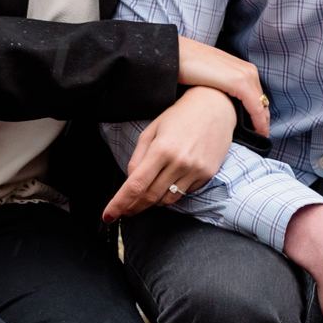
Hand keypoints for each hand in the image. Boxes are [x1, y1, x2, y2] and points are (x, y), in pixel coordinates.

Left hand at [102, 87, 238, 221]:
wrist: (214, 106)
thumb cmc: (180, 116)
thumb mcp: (152, 131)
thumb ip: (137, 158)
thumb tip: (130, 182)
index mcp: (161, 149)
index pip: (135, 185)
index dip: (119, 204)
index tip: (108, 216)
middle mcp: (180, 162)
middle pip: (150, 197)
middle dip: (134, 207)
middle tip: (125, 209)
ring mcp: (195, 170)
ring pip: (167, 200)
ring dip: (154, 200)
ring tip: (153, 185)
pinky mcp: (207, 175)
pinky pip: (184, 193)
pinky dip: (174, 190)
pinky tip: (175, 174)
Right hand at [177, 35, 269, 135]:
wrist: (176, 54)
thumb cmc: (189, 68)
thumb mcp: (212, 79)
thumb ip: (223, 90)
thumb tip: (224, 108)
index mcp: (243, 69)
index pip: (257, 97)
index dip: (260, 115)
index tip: (257, 131)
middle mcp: (248, 70)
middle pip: (262, 102)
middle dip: (262, 121)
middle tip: (259, 138)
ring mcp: (245, 75)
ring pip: (262, 106)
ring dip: (262, 124)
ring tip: (258, 138)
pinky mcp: (239, 82)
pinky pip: (256, 108)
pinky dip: (259, 122)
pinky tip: (257, 133)